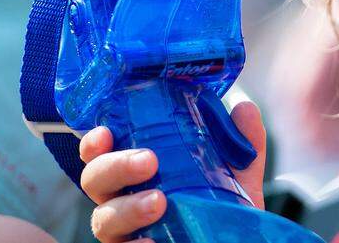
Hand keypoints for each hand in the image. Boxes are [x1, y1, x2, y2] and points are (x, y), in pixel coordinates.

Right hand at [78, 101, 266, 242]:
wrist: (236, 238)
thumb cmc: (224, 204)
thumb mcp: (237, 170)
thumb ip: (241, 140)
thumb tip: (244, 108)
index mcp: (136, 171)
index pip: (100, 153)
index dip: (94, 142)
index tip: (106, 132)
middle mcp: (122, 199)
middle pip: (94, 180)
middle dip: (115, 166)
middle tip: (149, 161)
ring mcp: (126, 231)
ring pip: (103, 220)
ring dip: (127, 208)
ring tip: (158, 202)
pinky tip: (151, 240)